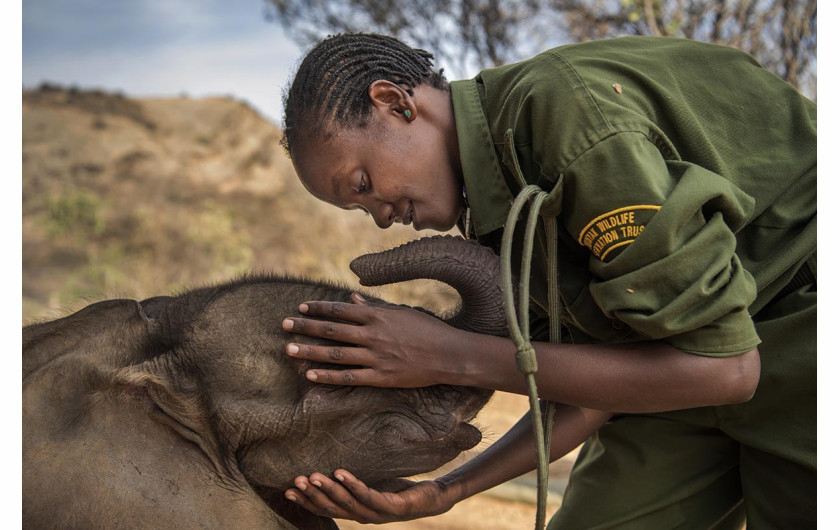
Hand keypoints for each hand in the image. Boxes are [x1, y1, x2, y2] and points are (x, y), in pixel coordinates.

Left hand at [282, 293, 465, 387]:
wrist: (450, 354)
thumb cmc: (427, 330)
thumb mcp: (402, 313)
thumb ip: (375, 308)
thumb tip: (353, 300)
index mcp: (378, 316)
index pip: (341, 310)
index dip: (319, 308)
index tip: (301, 308)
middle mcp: (373, 335)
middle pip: (332, 330)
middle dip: (306, 326)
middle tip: (284, 325)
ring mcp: (376, 357)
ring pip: (335, 353)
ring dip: (309, 350)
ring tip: (288, 348)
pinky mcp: (381, 377)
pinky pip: (349, 377)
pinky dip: (328, 376)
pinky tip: (310, 375)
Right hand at [284, 470, 455, 522]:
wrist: (433, 498)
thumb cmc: (400, 489)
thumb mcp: (372, 484)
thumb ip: (353, 481)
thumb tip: (331, 462)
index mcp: (356, 512)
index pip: (326, 509)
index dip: (307, 502)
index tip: (288, 490)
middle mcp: (364, 516)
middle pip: (333, 508)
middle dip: (312, 495)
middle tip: (295, 481)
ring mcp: (378, 513)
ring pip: (348, 504)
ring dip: (329, 490)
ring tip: (313, 476)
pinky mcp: (393, 507)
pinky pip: (369, 495)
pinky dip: (353, 485)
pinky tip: (341, 472)